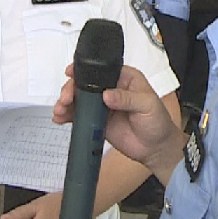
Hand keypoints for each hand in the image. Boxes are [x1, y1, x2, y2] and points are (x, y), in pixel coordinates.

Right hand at [54, 64, 185, 184]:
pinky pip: (79, 116)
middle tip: (66, 99)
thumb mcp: (148, 105)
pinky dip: (68, 116)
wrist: (156, 149)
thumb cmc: (158, 122)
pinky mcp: (97, 120)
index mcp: (124, 78)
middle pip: (85, 84)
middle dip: (71, 89)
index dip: (83, 70)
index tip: (71, 73)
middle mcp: (110, 89)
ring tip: (59, 111)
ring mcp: (102, 105)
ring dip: (66, 103)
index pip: (100, 70)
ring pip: (79, 99)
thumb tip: (107, 95)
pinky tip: (60, 118)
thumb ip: (127, 98)